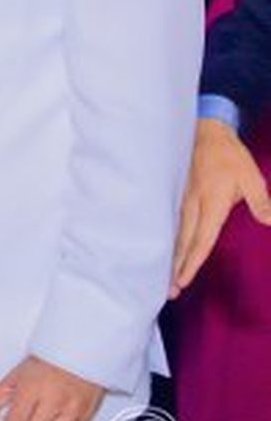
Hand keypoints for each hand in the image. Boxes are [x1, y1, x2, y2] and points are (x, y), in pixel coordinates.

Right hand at [171, 117, 270, 295]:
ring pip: (172, 234)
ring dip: (167, 256)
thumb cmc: (228, 154)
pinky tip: (160, 250)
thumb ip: (260, 201)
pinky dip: (164, 239)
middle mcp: (192, 205)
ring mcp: (180, 199)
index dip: (192, 261)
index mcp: (211, 203)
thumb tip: (270, 221)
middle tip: (168, 291)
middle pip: (182, 242)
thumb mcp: (251, 175)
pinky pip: (168, 222)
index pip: (201, 239)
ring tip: (161, 277)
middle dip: (175, 267)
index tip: (182, 281)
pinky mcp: (174, 194)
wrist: (203, 129)